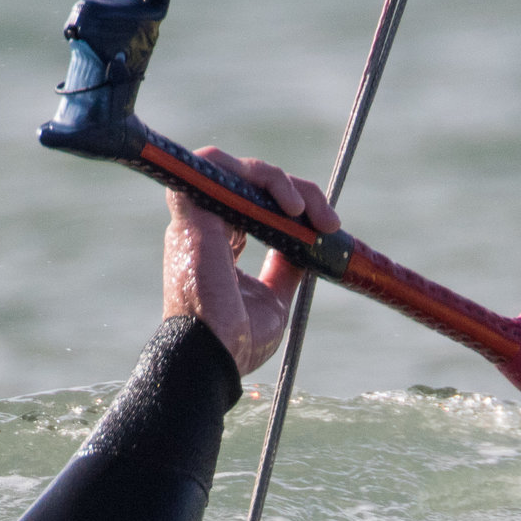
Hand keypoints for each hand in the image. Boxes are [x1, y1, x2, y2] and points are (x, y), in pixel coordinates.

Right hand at [161, 150, 338, 377]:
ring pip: (236, 169)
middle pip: (251, 183)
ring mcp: (196, 217)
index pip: (256, 203)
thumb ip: (286, 269)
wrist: (214, 357)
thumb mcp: (275, 300)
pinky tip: (288, 204)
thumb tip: (310, 243)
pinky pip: (213, 163)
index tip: (327, 227)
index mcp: (220, 245)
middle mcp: (205, 226)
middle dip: (298, 192)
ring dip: (279, 179)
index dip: (292, 204)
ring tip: (305, 209)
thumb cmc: (238, 341)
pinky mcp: (192, 213)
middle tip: (329, 221)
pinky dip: (257, 174)